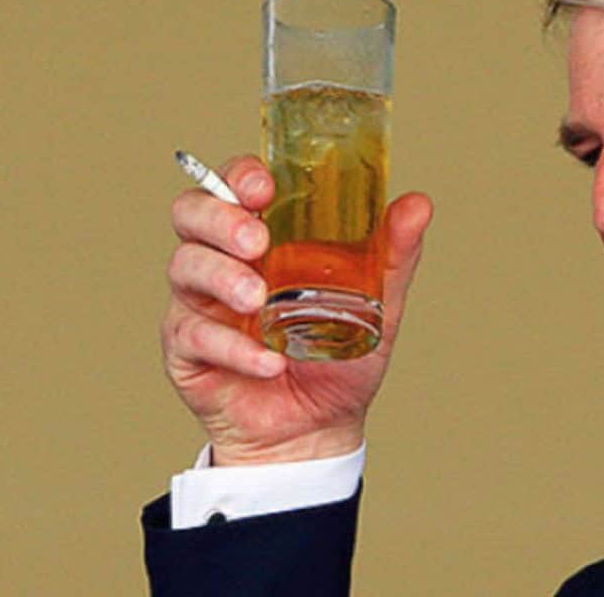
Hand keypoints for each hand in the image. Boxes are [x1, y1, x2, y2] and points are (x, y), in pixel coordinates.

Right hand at [160, 154, 432, 465]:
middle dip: (220, 219)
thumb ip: (393, 254)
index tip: (264, 186)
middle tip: (259, 242)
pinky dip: (234, 348)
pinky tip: (269, 362)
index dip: (239, 175)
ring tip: (260, 300)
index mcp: (264, 237)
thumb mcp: (379, 303)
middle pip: (191, 213)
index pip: (234, 186)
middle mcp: (224, 260)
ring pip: (185, 267)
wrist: (320, 429)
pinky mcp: (187, 350)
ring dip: (223, 278)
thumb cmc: (339, 357)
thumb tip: (418, 204)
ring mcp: (200, 303)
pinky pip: (193, 335)